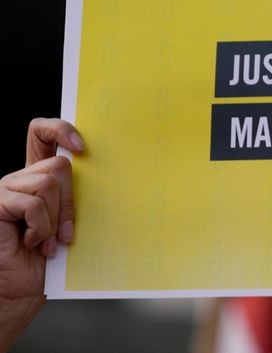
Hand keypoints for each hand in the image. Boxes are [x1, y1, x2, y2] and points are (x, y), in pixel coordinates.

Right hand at [0, 118, 82, 350]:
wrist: (21, 291)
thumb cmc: (49, 262)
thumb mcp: (70, 223)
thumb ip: (76, 197)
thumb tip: (112, 175)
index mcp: (39, 178)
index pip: (41, 134)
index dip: (59, 129)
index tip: (81, 147)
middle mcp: (21, 179)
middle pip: (59, 166)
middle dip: (70, 202)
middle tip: (67, 234)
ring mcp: (7, 190)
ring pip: (48, 184)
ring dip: (55, 219)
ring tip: (48, 242)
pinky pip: (32, 204)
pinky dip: (40, 227)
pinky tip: (33, 243)